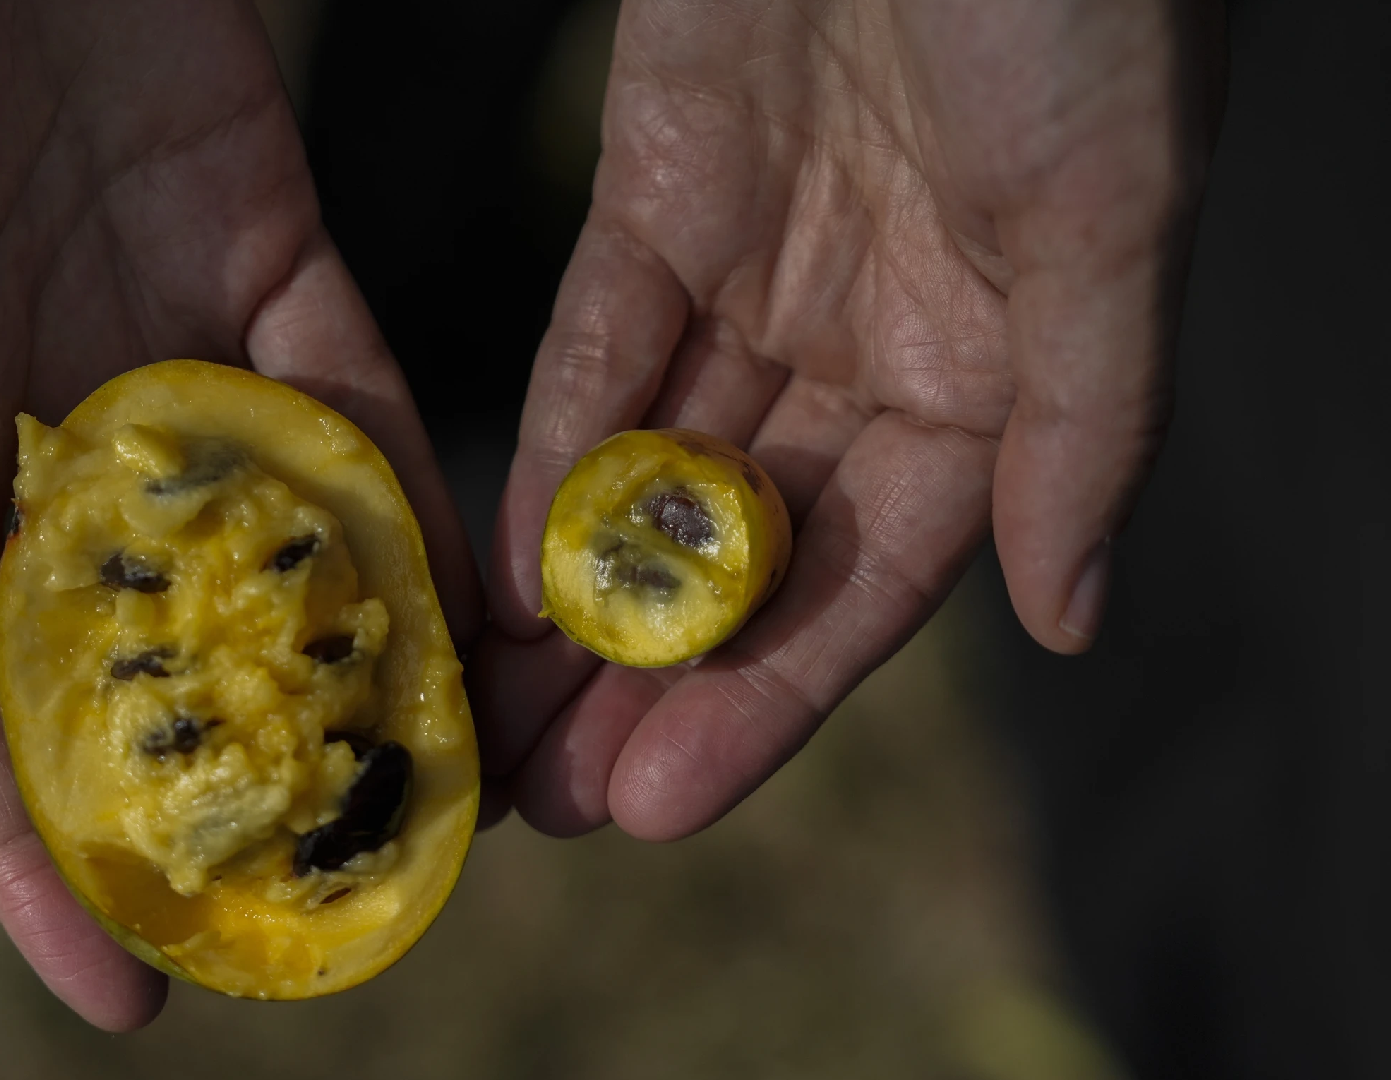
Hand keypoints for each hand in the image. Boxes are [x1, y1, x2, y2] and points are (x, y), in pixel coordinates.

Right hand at [0, 0, 479, 1028]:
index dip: (38, 853)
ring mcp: (161, 332)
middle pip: (157, 645)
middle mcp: (44, 421)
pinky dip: (407, 479)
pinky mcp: (260, 230)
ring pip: (277, 532)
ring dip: (354, 650)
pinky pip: (351, 382)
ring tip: (442, 781)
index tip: (124, 990)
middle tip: (337, 902)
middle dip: (234, 773)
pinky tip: (468, 584)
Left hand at [478, 0, 1219, 837]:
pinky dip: (551, 449)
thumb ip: (1082, 421)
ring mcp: (759, 270)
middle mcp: (870, 341)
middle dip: (652, 678)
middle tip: (555, 802)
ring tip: (502, 722)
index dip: (771, 699)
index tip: (667, 803)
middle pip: (747, 551)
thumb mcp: (1108, 214)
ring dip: (579, 598)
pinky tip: (499, 561)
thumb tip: (1068, 617)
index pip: (871, 577)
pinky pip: (597, 347)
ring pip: (655, 472)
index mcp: (994, 367)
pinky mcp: (659, 192)